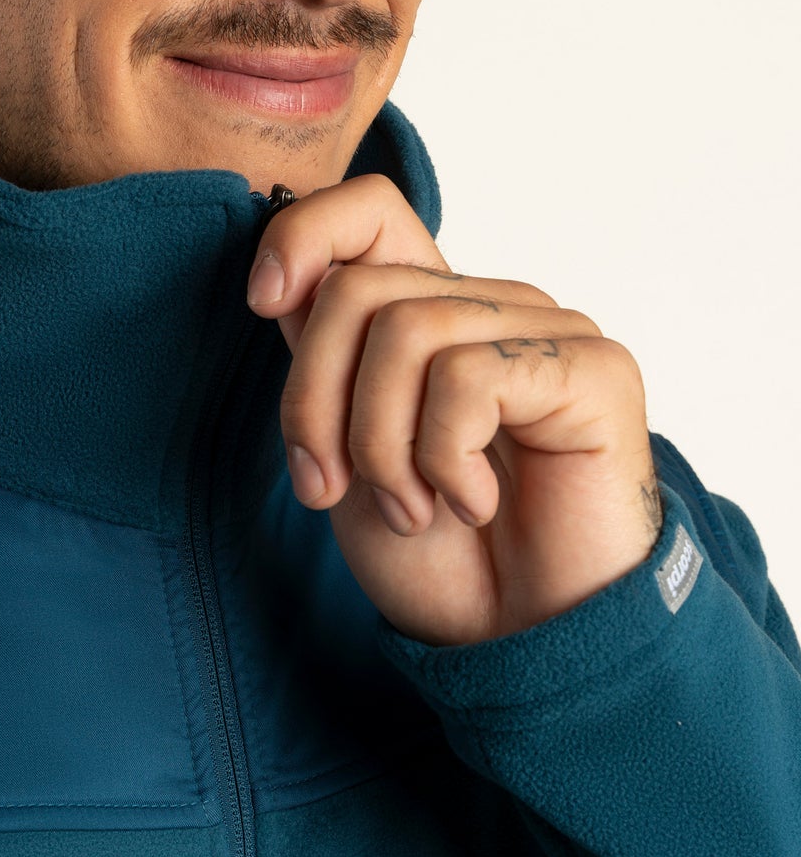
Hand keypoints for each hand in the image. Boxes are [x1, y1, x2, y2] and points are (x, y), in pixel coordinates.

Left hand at [246, 174, 661, 646]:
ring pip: (404, 331)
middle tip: (330, 488)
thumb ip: (324, 362)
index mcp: (431, 311)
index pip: (370, 210)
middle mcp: (490, 304)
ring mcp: (548, 329)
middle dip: (314, 402)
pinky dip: (444, 460)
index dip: (302, 236)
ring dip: (380, 447)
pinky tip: (472, 503)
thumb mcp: (346, 449)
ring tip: (412, 508)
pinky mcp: (594, 370)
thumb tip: (279, 285)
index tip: (262, 305)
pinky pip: (468, 380)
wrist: (518, 647)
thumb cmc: (437, 556)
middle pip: (357, 289)